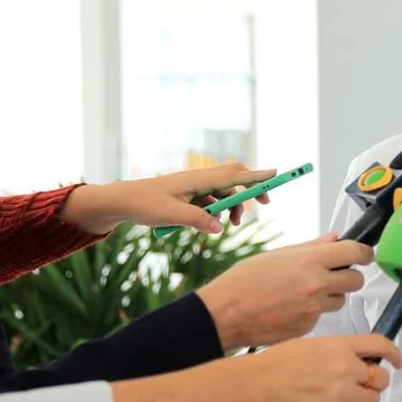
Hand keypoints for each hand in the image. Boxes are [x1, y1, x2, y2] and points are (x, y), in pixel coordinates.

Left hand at [60, 163, 277, 234]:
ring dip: (233, 207)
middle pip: (235, 180)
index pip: (235, 176)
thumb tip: (219, 227)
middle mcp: (200, 179)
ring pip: (225, 193)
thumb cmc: (144, 204)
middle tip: (264, 205)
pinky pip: (212, 201)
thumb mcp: (171, 215)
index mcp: (199, 179)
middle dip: (252, 191)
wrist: (123, 202)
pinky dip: (218, 211)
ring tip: (230, 227)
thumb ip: (197, 220)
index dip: (258, 176)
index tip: (278, 174)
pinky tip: (211, 226)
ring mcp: (195, 187)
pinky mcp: (189, 196)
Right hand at [197, 234, 371, 349]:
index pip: (354, 252)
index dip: (365, 252)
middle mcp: (316, 285)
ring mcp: (313, 309)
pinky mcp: (308, 327)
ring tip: (305, 292)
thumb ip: (311, 248)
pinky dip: (313, 311)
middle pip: (356, 279)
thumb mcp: (277, 255)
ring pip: (340, 300)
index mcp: (309, 261)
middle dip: (350, 275)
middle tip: (337, 274)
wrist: (225, 315)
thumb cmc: (243, 282)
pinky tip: (293, 308)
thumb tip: (334, 239)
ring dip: (332, 295)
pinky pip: (321, 316)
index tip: (366, 254)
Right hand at [246, 334, 400, 401]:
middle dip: (375, 384)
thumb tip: (356, 361)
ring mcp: (340, 390)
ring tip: (347, 401)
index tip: (397, 362)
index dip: (394, 354)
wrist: (259, 381)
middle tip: (362, 386)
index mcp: (341, 345)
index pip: (380, 344)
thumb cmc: (279, 361)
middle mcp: (345, 366)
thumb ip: (339, 351)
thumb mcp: (314, 343)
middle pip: (381, 378)